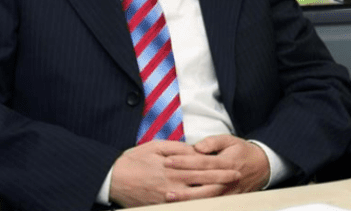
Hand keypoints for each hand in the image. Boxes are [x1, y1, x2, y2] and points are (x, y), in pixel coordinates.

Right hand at [108, 140, 240, 207]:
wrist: (113, 179)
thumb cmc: (134, 160)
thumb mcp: (156, 147)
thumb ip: (177, 149)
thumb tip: (194, 150)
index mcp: (173, 168)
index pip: (202, 168)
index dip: (220, 169)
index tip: (233, 167)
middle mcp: (174, 184)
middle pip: (204, 185)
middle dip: (222, 181)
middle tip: (237, 177)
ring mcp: (168, 198)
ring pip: (197, 199)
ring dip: (214, 195)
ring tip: (228, 191)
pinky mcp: (161, 206)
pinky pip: (183, 206)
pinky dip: (197, 205)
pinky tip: (207, 203)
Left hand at [165, 135, 270, 200]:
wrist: (261, 167)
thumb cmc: (241, 151)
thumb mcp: (229, 140)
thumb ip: (213, 142)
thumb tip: (197, 146)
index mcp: (226, 162)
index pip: (202, 162)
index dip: (185, 161)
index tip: (168, 160)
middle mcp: (227, 179)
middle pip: (202, 183)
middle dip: (182, 183)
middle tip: (163, 181)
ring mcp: (228, 192)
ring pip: (205, 198)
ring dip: (187, 198)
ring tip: (169, 197)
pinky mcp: (227, 200)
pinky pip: (210, 204)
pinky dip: (196, 205)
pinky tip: (182, 205)